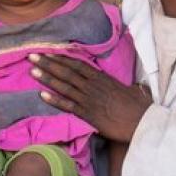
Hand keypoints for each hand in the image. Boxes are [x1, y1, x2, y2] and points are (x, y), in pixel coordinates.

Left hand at [29, 55, 151, 142]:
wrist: (143, 123)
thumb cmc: (140, 108)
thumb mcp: (135, 91)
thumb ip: (128, 86)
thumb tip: (136, 86)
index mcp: (103, 78)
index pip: (78, 65)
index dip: (62, 58)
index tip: (48, 51)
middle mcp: (93, 86)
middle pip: (67, 72)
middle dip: (48, 63)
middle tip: (32, 56)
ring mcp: (89, 99)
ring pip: (64, 86)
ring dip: (47, 78)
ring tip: (32, 70)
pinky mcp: (88, 114)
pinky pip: (68, 105)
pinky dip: (54, 100)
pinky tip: (42, 95)